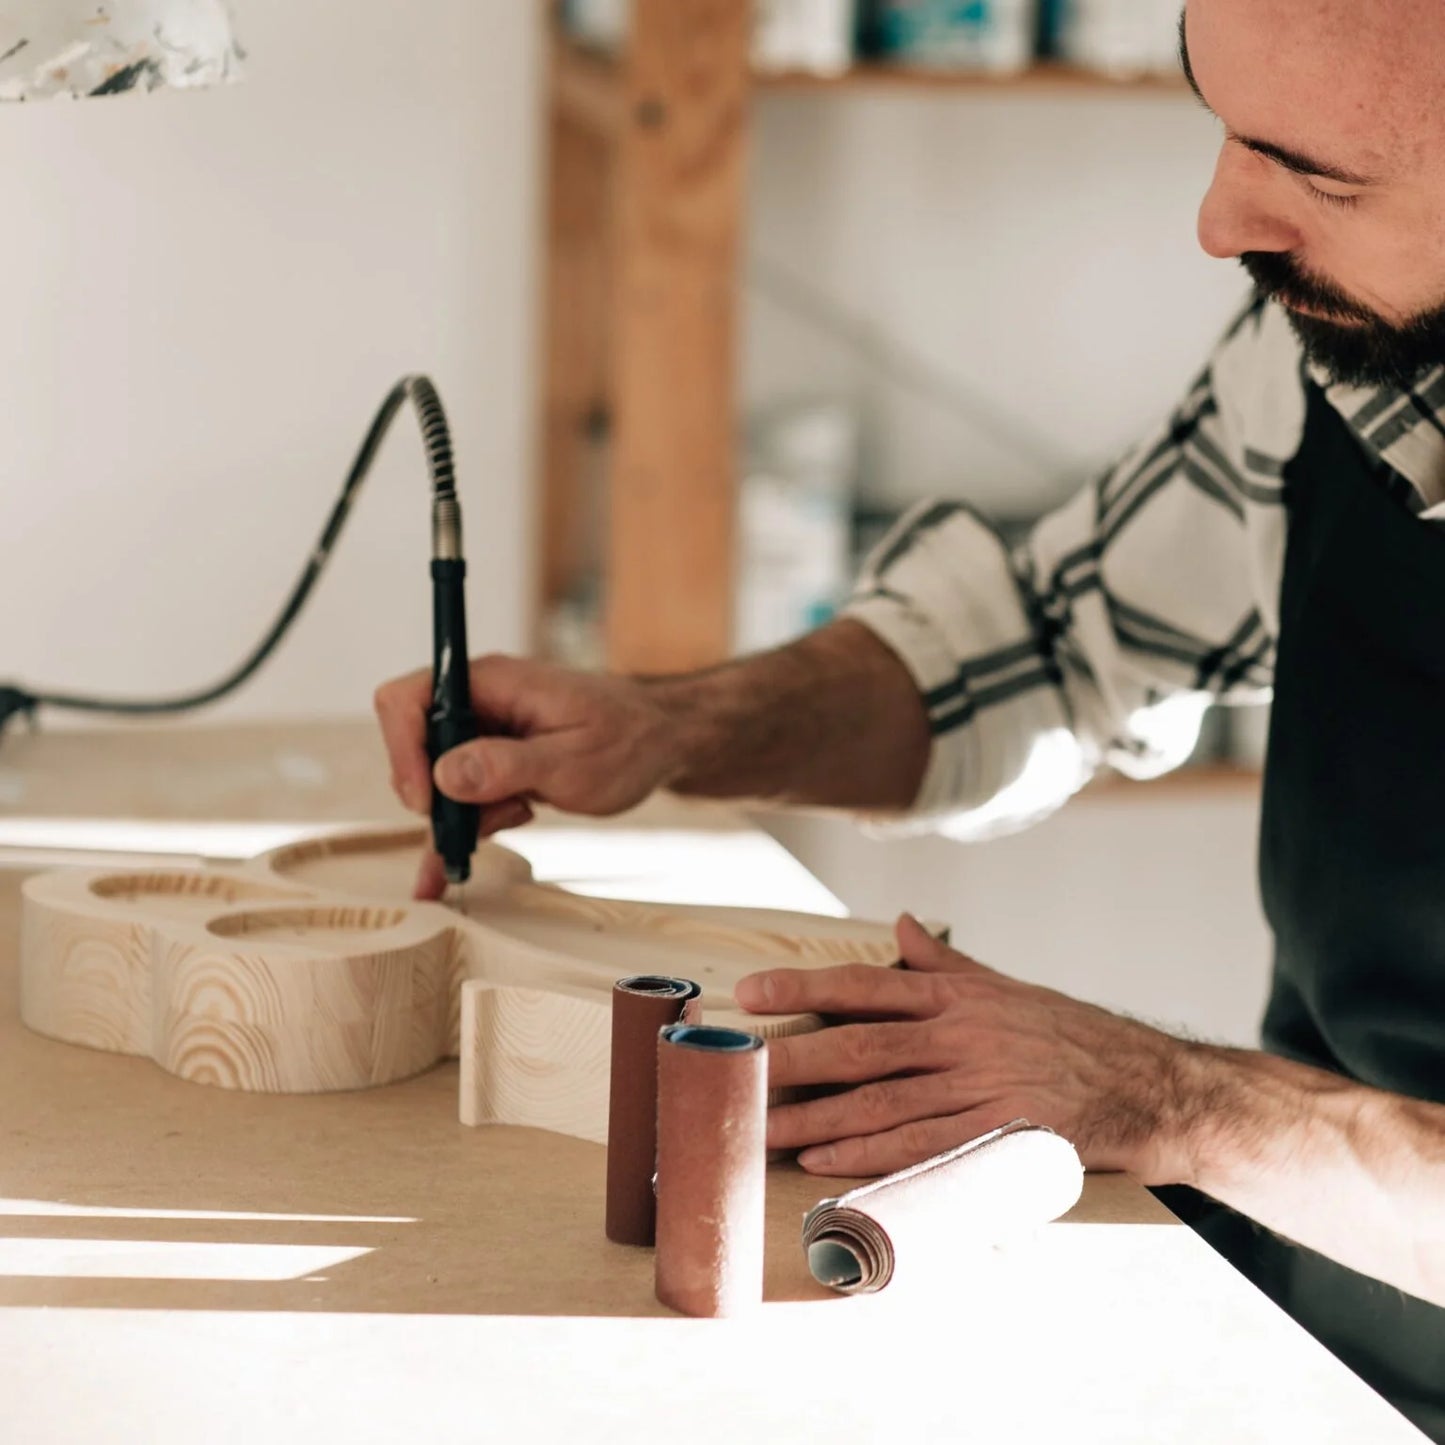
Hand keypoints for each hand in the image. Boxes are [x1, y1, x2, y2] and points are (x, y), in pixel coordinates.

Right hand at [374, 654, 683, 897]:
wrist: (663, 743)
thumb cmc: (630, 740)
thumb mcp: (572, 760)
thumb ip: (508, 765)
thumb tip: (446, 774)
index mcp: (491, 682)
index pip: (408, 699)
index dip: (404, 751)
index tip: (429, 801)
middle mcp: (479, 702)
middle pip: (414, 745)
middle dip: (433, 796)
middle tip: (470, 831)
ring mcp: (485, 732)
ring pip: (435, 779)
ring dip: (459, 816)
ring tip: (517, 818)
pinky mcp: (495, 761)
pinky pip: (460, 796)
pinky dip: (461, 828)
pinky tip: (454, 867)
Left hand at [735, 914, 1198, 1181]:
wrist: (1150, 1088)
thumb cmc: (1072, 1036)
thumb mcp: (1007, 988)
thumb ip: (947, 963)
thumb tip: (903, 924)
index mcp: (959, 997)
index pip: (867, 985)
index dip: (805, 987)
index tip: (751, 991)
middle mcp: (964, 1037)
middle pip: (862, 1048)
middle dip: (795, 1061)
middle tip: (737, 1072)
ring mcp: (982, 1088)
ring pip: (883, 1103)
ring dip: (817, 1119)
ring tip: (761, 1128)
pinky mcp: (1000, 1137)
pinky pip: (923, 1147)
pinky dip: (870, 1154)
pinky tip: (823, 1160)